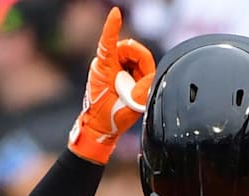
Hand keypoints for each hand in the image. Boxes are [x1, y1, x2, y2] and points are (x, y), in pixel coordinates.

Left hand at [68, 7, 155, 163]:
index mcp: (104, 67)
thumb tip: (147, 84)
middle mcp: (109, 64)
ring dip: (142, 72)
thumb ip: (140, 92)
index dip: (112, 26)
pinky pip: (139, 67)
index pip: (108, 41)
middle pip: (133, 49)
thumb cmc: (107, 115)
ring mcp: (116, 68)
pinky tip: (136, 90)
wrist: (101, 128)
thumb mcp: (126, 104)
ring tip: (134, 92)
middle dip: (142, 62)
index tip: (115, 13)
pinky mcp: (122, 73)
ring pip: (139, 58)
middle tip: (138, 85)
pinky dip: (142, 76)